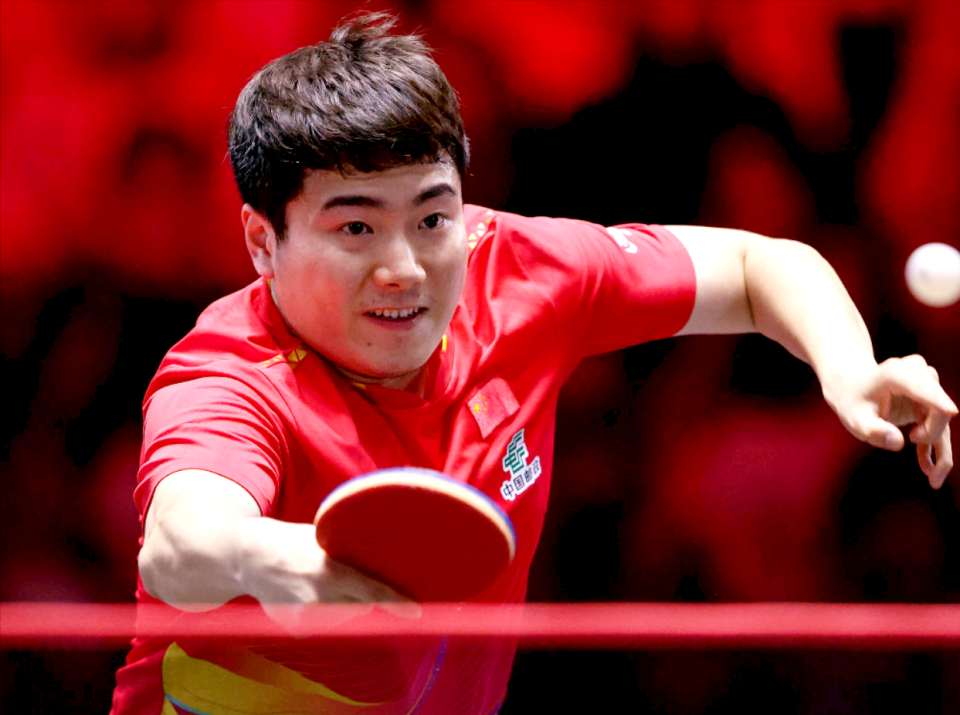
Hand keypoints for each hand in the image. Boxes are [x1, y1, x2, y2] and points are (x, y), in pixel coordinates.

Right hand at [241, 521, 417, 630]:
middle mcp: (320, 595)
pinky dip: (326, 613)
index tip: (416, 612)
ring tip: (319, 584)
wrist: (250, 555)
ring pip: (345, 617)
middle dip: (369, 602)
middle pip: (362, 608)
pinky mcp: (297, 629)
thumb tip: (385, 564)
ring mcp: (307, 615)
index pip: (371, 590)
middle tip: (358, 587)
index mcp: (331, 570)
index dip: (395, 602)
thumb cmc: (295, 543)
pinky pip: (326, 625)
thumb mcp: (324, 540)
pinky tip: (307, 595)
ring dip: (345, 605)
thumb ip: (349, 557)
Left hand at [824, 355, 956, 487]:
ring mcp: (926, 386)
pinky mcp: (929, 401)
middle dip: (931, 434)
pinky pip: (940, 426)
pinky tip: (929, 470)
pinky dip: (936, 448)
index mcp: (896, 374)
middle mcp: (917, 375)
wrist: (853, 388)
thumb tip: (898, 442)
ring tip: (933, 479)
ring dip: (941, 449)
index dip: (936, 399)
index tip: (950, 412)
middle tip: (912, 440)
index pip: (921, 387)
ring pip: (943, 420)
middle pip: (937, 408)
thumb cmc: (853, 403)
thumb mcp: (855, 419)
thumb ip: (873, 431)